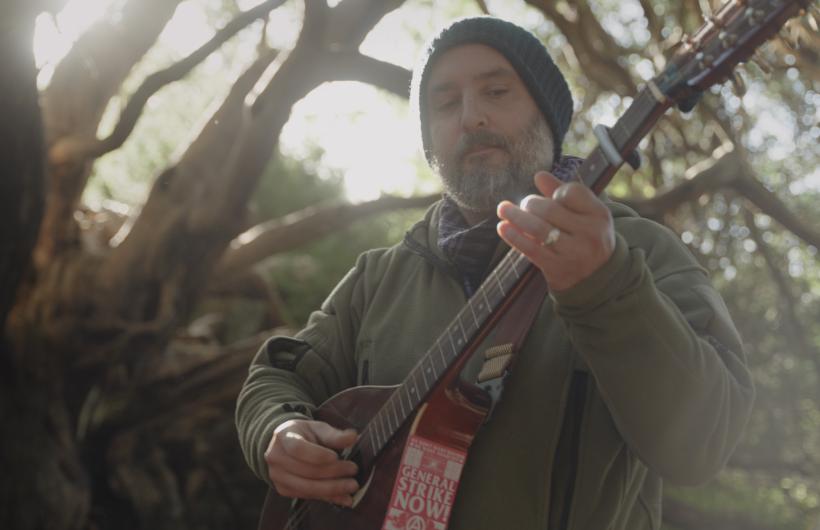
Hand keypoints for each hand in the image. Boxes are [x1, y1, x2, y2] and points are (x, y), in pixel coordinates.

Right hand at [264, 419, 358, 505]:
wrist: (286, 445)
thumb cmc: (305, 434)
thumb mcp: (318, 428)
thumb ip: (334, 435)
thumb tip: (353, 437)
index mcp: (283, 436)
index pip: (298, 449)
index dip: (317, 455)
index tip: (336, 457)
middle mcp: (276, 457)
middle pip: (306, 470)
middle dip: (333, 472)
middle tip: (354, 470)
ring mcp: (277, 476)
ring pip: (307, 487)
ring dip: (332, 488)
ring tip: (352, 486)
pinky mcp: (283, 490)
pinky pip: (307, 496)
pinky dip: (328, 497)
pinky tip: (344, 497)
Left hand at [496, 171, 614, 291]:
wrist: (596, 276)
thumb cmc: (585, 236)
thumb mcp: (584, 213)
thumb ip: (563, 193)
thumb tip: (539, 175)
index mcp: (599, 214)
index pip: (571, 192)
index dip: (555, 191)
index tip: (550, 197)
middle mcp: (590, 233)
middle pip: (550, 210)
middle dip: (530, 203)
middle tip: (523, 203)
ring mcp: (573, 252)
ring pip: (538, 229)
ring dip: (516, 216)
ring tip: (503, 209)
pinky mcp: (557, 268)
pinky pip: (531, 249)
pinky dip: (514, 237)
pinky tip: (502, 227)